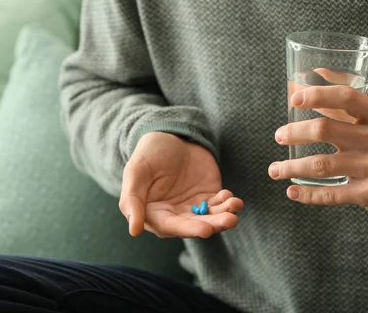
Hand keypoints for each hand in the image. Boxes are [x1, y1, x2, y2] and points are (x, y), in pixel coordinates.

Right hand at [120, 132, 242, 237]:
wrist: (169, 136)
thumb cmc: (148, 153)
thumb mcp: (136, 172)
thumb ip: (132, 200)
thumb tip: (134, 231)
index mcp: (153, 214)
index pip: (171, 227)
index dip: (189, 230)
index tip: (206, 230)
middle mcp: (174, 215)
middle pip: (195, 225)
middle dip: (213, 224)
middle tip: (229, 220)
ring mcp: (193, 207)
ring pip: (211, 217)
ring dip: (224, 215)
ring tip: (235, 206)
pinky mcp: (209, 196)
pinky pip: (220, 204)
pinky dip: (228, 203)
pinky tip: (232, 198)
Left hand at [269, 85, 367, 224]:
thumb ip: (349, 103)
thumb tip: (316, 73)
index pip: (347, 97)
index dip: (318, 95)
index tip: (294, 98)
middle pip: (326, 130)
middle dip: (295, 132)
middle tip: (278, 136)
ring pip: (322, 165)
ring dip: (292, 167)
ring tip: (274, 169)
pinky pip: (331, 194)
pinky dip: (308, 194)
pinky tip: (292, 191)